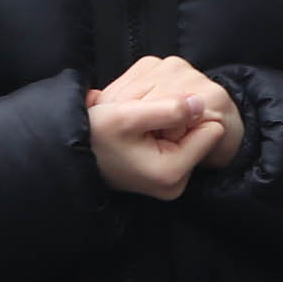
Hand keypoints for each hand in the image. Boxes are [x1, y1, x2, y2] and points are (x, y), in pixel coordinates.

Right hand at [86, 56, 243, 198]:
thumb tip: (201, 102)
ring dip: (168, 118)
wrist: (70, 150)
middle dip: (177, 118)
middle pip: (202, 131)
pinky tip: (140, 128)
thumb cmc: (92, 135)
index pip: (212, 129)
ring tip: (137, 127)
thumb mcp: (125, 116)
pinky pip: (181, 134)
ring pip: (192, 130)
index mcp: (172, 172)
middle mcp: (178, 180)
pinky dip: (163, 125)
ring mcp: (173, 175)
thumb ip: (167, 108)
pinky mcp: (167, 166)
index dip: (186, 113)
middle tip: (141, 122)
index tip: (152, 117)